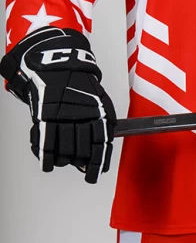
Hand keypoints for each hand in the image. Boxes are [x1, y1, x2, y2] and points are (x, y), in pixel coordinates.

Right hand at [0, 26, 115, 182]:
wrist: (57, 67)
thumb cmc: (80, 86)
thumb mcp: (100, 101)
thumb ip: (104, 124)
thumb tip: (103, 148)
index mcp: (98, 113)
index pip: (100, 145)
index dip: (97, 163)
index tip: (94, 175)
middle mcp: (80, 117)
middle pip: (81, 151)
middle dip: (80, 162)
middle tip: (79, 165)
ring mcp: (62, 118)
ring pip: (63, 151)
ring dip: (64, 160)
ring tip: (64, 159)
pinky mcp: (45, 118)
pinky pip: (45, 145)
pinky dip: (46, 158)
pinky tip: (48, 164)